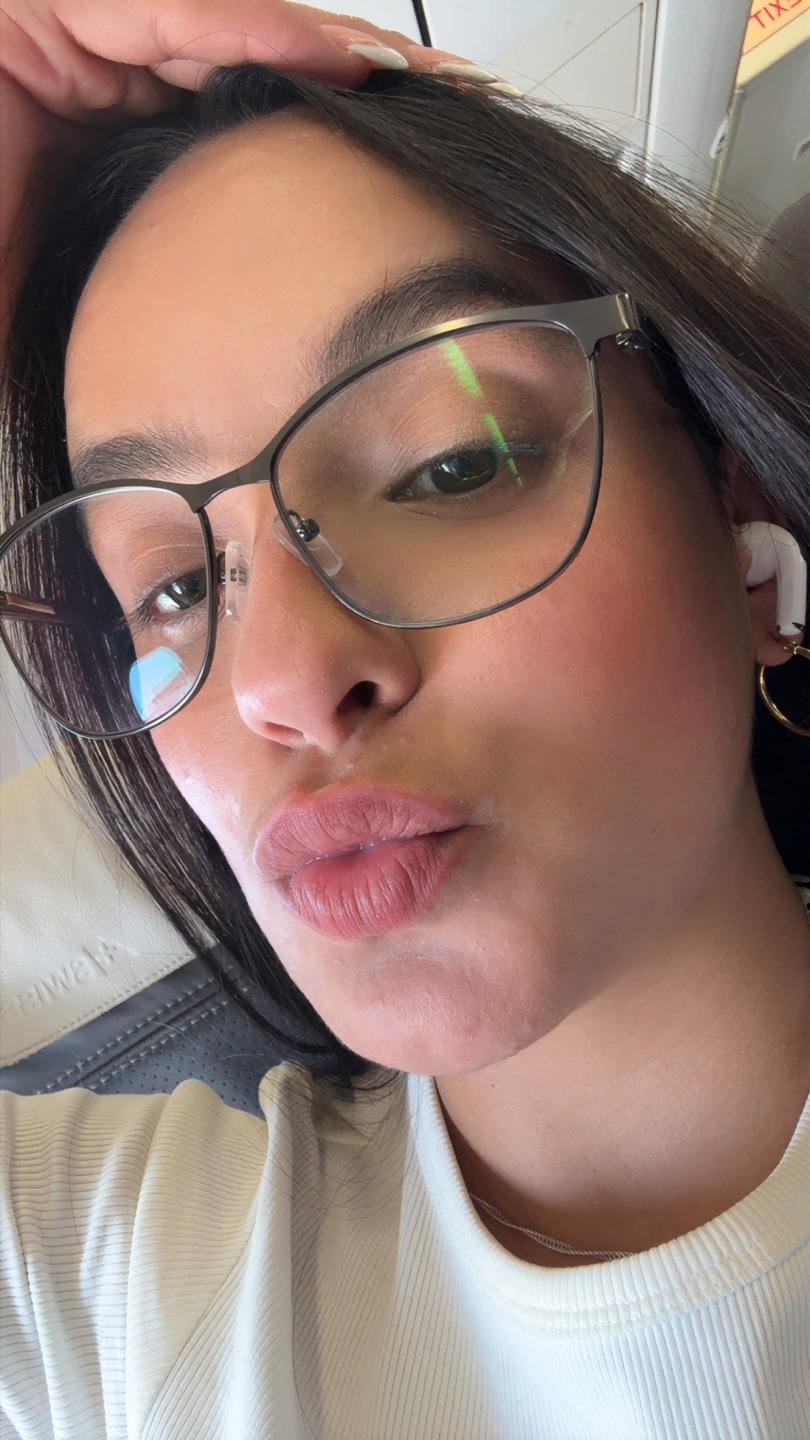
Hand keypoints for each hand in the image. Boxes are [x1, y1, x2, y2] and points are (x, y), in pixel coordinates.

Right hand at [0, 0, 484, 348]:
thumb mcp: (21, 297)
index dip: (329, 160)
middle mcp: (106, 59)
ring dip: (348, 61)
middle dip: (366, 94)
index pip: (237, 133)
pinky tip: (356, 67)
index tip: (416, 196)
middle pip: (262, 68)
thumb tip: (111, 476)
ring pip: (243, 28)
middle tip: (472, 129)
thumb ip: (91, 338)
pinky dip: (268, 36)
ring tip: (453, 99)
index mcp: (103, 128)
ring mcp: (87, 14)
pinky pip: (185, 9)